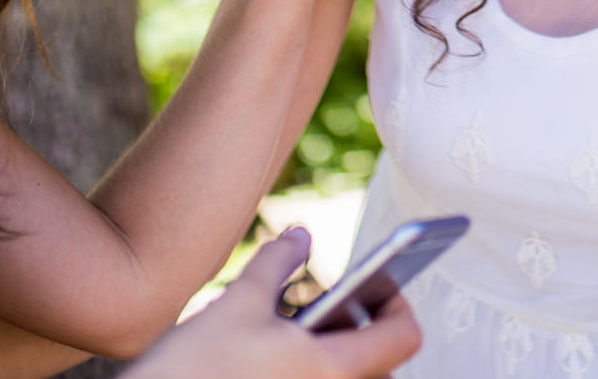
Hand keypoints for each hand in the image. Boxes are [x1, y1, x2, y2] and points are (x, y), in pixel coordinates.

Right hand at [124, 229, 420, 378]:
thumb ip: (277, 262)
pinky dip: (310, 373)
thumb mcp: (238, 304)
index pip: (403, 336)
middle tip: (337, 307)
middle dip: (364, 331)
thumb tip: (300, 233)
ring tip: (298, 333)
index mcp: (333, 369)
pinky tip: (270, 363)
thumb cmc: (193, 372)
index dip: (398, 301)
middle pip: (382, 367)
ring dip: (336, 355)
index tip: (376, 283)